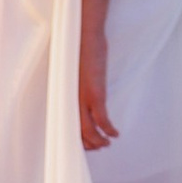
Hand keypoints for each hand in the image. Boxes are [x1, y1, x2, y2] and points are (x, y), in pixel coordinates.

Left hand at [77, 36, 117, 152]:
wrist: (84, 35)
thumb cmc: (80, 50)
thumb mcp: (77, 72)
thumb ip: (78, 84)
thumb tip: (82, 92)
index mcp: (67, 96)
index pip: (69, 124)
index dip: (78, 138)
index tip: (87, 143)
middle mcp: (72, 100)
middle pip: (78, 132)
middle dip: (89, 144)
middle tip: (99, 147)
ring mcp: (83, 98)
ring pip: (89, 130)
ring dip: (99, 140)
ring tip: (107, 143)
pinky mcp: (95, 93)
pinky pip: (102, 119)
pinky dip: (108, 129)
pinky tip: (115, 134)